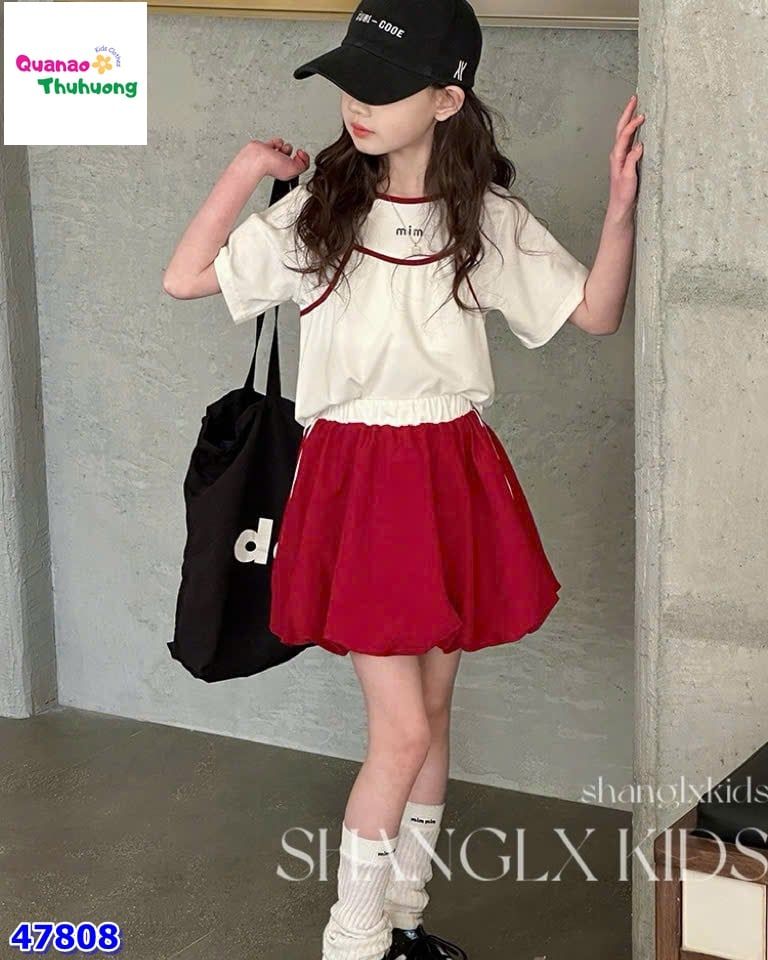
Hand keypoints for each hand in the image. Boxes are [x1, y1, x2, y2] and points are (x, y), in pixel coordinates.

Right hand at [239, 136, 310, 180]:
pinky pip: (277, 142)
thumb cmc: (272, 166)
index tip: (301, 153)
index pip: (301, 165)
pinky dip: (276, 142)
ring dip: (285, 147)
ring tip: (280, 150)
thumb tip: (303, 157)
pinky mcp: (269, 148)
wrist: (258, 158)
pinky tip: (274, 146)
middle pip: (294, 156)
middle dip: (293, 153)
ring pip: (286, 147)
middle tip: (289, 153)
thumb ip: (304, 165)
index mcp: (289, 172)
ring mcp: (275, 156)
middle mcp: (282, 164)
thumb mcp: (295, 169)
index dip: (304, 158)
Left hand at [608, 94, 643, 217]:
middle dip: (627, 113)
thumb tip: (639, 145)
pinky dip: (633, 130)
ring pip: (624, 133)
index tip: (643, 116)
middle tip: (634, 98)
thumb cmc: (623, 194)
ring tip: (636, 107)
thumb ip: (632, 161)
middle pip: (621, 129)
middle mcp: (617, 154)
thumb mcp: (628, 178)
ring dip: (629, 119)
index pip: (624, 135)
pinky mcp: (626, 161)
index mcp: (617, 156)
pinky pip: (629, 140)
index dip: (633, 124)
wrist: (620, 206)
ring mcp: (621, 157)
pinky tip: (639, 127)